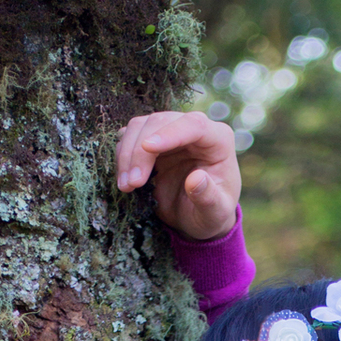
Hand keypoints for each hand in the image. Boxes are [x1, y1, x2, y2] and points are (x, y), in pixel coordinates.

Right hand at [115, 110, 240, 239]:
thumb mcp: (216, 213)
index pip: (194, 125)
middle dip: (140, 151)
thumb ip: (209, 198)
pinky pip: (129, 137)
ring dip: (127, 154)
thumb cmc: (212, 214)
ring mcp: (170, 131)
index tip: (147, 148)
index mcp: (218, 140)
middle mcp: (194, 128)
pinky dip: (122, 156)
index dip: (169, 133)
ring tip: (126, 187)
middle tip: (132, 184)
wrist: (198, 218)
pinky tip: (124, 180)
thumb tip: (195, 179)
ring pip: (140, 126)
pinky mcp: (151, 140)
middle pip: (160, 122)